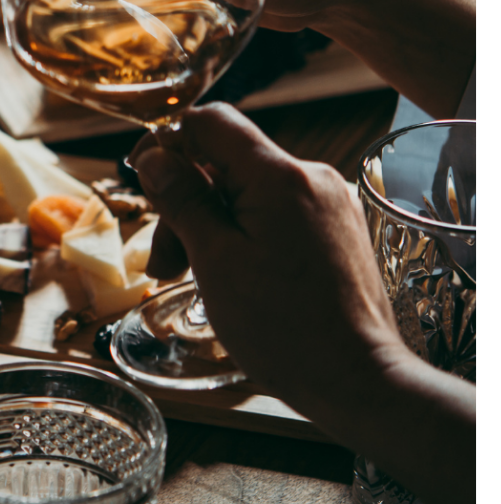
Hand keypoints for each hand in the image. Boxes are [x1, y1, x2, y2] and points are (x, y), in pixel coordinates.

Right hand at [129, 104, 476, 503]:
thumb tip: (153, 156)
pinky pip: (274, 211)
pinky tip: (228, 274)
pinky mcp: (334, 228)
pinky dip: (242, 233)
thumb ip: (182, 198)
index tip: (145, 178)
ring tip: (187, 276)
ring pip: (246, 190)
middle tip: (165, 261)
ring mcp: (327, 202)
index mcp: (280, 175)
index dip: (169, 142)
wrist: (359, 382)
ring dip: (209, 222)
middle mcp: (310, 176)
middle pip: (225, 161)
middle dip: (185, 201)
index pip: (211, 121)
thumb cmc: (283, 328)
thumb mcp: (214, 260)